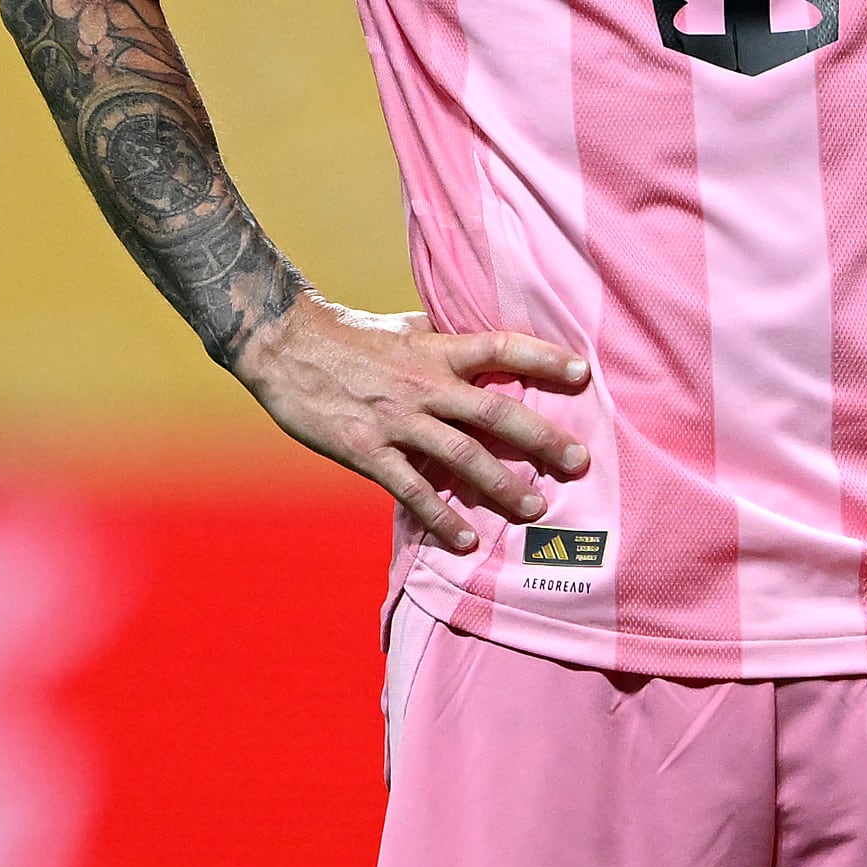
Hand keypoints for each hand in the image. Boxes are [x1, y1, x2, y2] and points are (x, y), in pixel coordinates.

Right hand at [234, 301, 591, 554]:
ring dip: (502, 485)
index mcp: (435, 349)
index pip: (500, 347)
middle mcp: (424, 384)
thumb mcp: (403, 326)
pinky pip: (412, 491)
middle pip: (495, 411)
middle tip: (579, 462)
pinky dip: (442, 518)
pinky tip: (467, 540)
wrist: (283, 346)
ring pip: (462, 457)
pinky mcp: (367, 450)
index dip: (543, 359)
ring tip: (534, 507)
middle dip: (542, 438)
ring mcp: (397, 420)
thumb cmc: (347, 334)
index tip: (583, 372)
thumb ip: (442, 337)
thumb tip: (480, 339)